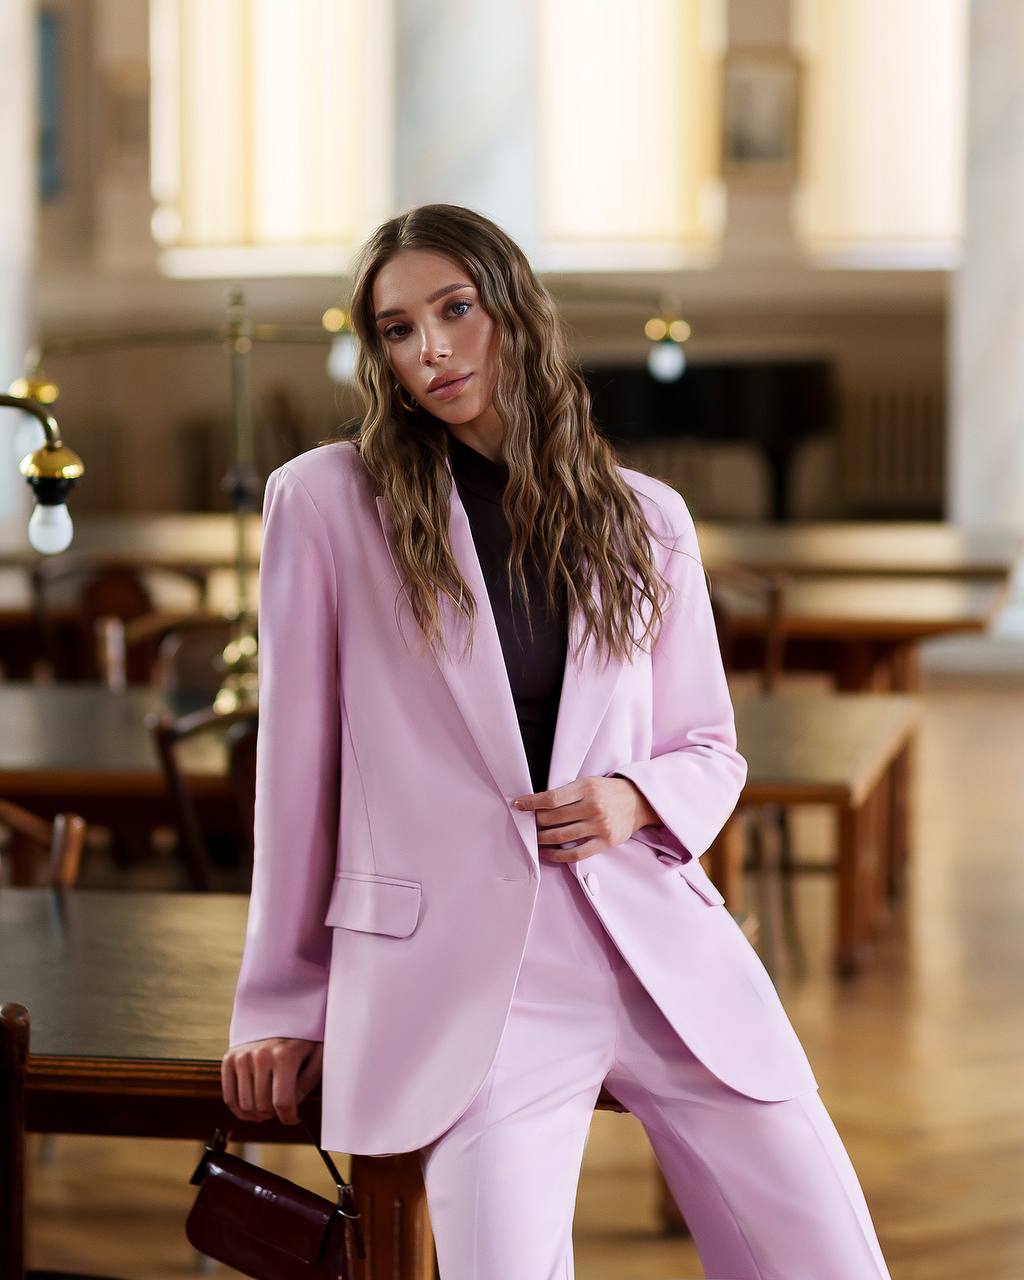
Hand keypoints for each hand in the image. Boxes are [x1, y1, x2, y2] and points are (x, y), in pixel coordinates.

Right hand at [221, 1037, 323, 1125]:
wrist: (279, 1013)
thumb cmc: (303, 1037)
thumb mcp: (316, 1055)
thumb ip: (308, 1082)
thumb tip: (293, 1107)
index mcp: (284, 1055)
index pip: (283, 1103)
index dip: (290, 1117)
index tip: (294, 1118)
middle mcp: (260, 1056)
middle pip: (263, 1107)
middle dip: (275, 1114)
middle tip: (282, 1109)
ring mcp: (242, 1057)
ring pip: (246, 1106)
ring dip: (258, 1114)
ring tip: (269, 1107)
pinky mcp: (229, 1059)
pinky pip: (229, 1098)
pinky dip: (240, 1110)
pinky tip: (253, 1108)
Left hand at [513, 774, 656, 862]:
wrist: (637, 801)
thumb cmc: (606, 791)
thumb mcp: (588, 783)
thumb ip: (567, 793)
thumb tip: (537, 805)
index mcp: (586, 788)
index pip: (552, 798)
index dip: (531, 802)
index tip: (518, 804)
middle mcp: (593, 807)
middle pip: (554, 819)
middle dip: (536, 822)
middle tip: (527, 823)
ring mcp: (600, 826)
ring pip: (561, 837)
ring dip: (542, 839)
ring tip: (534, 837)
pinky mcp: (605, 842)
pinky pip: (576, 854)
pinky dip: (557, 855)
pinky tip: (547, 852)